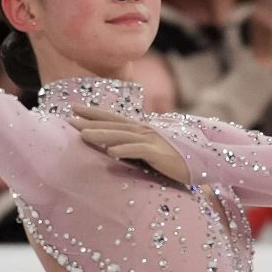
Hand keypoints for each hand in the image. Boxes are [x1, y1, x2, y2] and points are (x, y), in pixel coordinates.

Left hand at [67, 105, 190, 184]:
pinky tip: (111, 153)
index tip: (73, 108)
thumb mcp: (149, 151)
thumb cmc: (174, 159)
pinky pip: (140, 151)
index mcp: (140, 128)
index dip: (93, 112)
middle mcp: (144, 130)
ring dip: (102, 134)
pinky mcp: (160, 154)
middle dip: (90, 121)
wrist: (202, 163)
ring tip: (83, 135)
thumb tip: (111, 149)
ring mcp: (152, 140)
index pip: (112, 118)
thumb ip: (132, 147)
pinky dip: (125, 151)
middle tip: (68, 119)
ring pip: (122, 136)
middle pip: (112, 124)